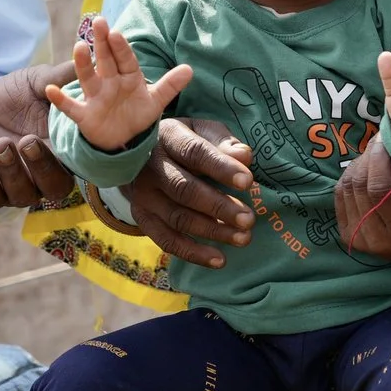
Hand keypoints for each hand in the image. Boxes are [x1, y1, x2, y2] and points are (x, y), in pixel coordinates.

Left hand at [0, 61, 79, 207]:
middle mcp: (44, 174)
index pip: (80, 164)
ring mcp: (16, 186)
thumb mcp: (36, 81)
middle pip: (56, 188)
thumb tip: (91, 58)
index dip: (77, 157)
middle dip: (42, 168)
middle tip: (27, 141)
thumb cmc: (12, 97)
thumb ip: (61, 77)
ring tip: (0, 144)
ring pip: (23, 196)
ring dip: (12, 171)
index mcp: (63, 151)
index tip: (66, 136)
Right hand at [42, 16, 193, 152]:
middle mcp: (109, 82)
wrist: (122, 139)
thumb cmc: (136, 113)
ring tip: (79, 47)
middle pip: (105, 61)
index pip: (125, 59)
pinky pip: (71, 107)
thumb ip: (170, 85)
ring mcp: (95, 97)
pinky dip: (60, 100)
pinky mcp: (85, 115)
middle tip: (99, 22)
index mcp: (128, 76)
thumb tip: (190, 69)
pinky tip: (51, 91)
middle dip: (102, 44)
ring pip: (88, 78)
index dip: (121, 47)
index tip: (116, 33)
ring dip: (83, 64)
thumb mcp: (155, 101)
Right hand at [120, 118, 256, 270]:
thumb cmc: (186, 141)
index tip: (248, 182)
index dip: (221, 168)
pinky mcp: (141, 217)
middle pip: (184, 189)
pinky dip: (193, 253)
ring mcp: (143, 195)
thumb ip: (223, 141)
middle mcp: (150, 167)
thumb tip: (244, 157)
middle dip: (219, 206)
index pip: (195, 153)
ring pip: (177, 218)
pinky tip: (220, 260)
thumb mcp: (203, 131)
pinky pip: (166, 240)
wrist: (142, 155)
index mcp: (168, 137)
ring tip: (243, 238)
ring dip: (212, 231)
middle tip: (249, 219)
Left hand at [333, 144, 390, 269]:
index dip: (378, 159)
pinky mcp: (349, 235)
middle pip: (359, 186)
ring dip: (359, 166)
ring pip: (347, 188)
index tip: (387, 140)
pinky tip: (369, 171)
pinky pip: (342, 196)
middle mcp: (376, 239)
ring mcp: (359, 239)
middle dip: (368, 158)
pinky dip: (352, 178)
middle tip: (383, 142)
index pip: (378, 189)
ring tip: (378, 155)